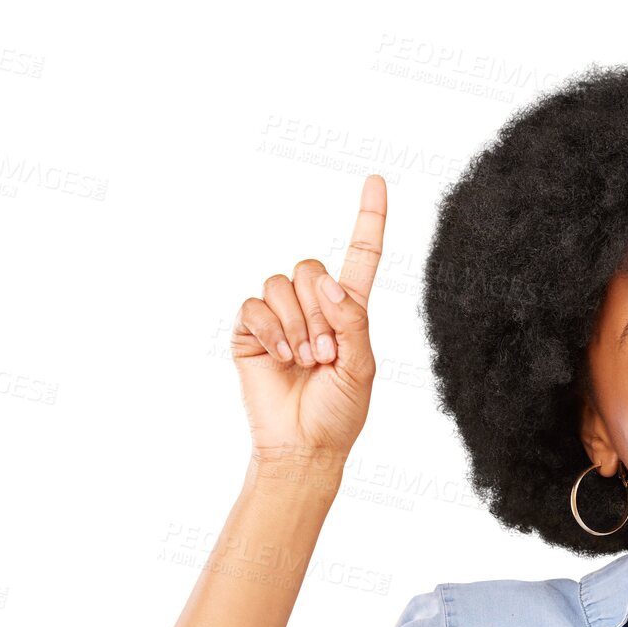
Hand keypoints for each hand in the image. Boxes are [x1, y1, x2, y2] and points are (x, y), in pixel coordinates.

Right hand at [231, 174, 386, 464]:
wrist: (303, 446)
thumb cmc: (338, 413)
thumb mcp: (362, 367)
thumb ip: (352, 321)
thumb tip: (326, 282)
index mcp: (349, 311)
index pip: (361, 256)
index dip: (369, 219)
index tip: (376, 180)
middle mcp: (313, 306)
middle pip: (310, 268)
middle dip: (320, 312)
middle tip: (325, 354)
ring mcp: (279, 317)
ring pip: (282, 285)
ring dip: (297, 324)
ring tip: (305, 360)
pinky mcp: (251, 330)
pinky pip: (255, 305)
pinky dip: (271, 329)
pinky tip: (281, 357)